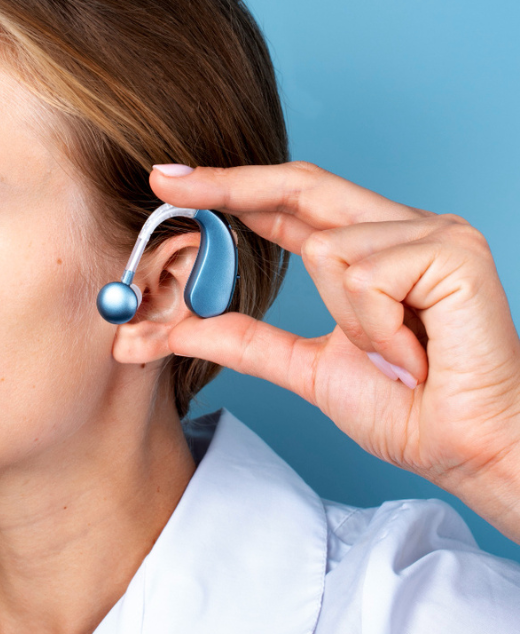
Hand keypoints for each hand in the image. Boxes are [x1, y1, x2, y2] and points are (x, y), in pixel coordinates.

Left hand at [149, 161, 519, 541]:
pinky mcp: (452, 249)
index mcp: (371, 250)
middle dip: (230, 184)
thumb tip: (173, 328)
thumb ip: (245, 340)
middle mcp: (401, 228)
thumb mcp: (306, 368)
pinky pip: (365, 274)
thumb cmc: (406, 410)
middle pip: (302, 184)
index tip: (173, 185)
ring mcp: (431, 232)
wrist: (467, 451)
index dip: (233, 190)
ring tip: (393, 356)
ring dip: (346, 321)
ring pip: (327, 248)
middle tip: (167, 182)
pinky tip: (413, 353)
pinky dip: (374, 327)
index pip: (292, 204)